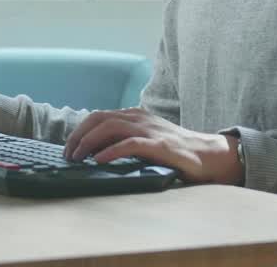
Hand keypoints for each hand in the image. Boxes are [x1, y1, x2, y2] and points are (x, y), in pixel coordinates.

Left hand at [63, 108, 242, 184]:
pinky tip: (99, 160)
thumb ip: (125, 138)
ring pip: (110, 127)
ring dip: (89, 142)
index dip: (79, 130)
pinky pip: (130, 144)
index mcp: (134, 115)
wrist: (208, 154)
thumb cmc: (175, 150)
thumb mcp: (146, 139)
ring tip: (78, 158)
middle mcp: (139, 118)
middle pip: (99, 119)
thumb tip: (94, 150)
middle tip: (68, 154)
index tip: (68, 148)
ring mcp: (150, 130)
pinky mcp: (160, 145)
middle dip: (78, 135)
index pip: (98, 116)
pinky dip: (111, 151)